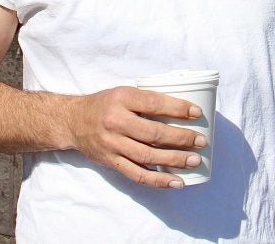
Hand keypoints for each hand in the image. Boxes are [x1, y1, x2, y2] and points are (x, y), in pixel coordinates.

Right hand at [67, 86, 206, 188]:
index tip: (197, 113)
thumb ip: (146, 100)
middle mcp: (115, 121)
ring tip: (194, 161)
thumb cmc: (104, 104)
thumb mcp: (123, 93)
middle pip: (153, 133)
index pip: (154, 103)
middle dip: (181, 138)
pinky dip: (158, 181)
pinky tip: (176, 182)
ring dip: (174, 160)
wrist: (73, 121)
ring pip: (148, 156)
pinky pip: (137, 174)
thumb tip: (182, 110)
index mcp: (121, 99)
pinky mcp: (111, 162)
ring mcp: (112, 144)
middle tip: (201, 141)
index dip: (177, 108)